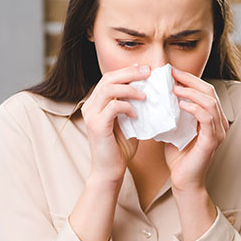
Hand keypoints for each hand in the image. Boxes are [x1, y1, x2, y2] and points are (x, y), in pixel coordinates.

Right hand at [81, 64, 149, 182]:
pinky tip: (137, 114)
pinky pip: (113, 106)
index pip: (110, 78)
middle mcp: (90, 106)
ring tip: (145, 94)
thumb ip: (133, 107)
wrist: (109, 171)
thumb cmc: (120, 149)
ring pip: (108, 88)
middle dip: (130, 73)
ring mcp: (91, 115)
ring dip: (129, 88)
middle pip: (108, 78)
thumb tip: (150, 92)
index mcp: (96, 103)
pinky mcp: (96, 125)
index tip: (145, 69)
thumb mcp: (128, 122)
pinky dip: (127, 107)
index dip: (127, 71)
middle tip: (148, 72)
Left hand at [165, 67, 228, 191]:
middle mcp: (220, 123)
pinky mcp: (212, 140)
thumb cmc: (179, 157)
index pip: (204, 91)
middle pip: (209, 92)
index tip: (171, 72)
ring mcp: (218, 132)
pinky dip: (194, 107)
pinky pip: (206, 118)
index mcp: (212, 118)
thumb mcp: (175, 128)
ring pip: (210, 102)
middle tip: (171, 74)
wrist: (184, 181)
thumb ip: (173, 113)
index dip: (189, 79)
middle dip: (190, 80)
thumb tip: (158, 94)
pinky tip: (180, 103)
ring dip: (191, 92)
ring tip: (174, 88)